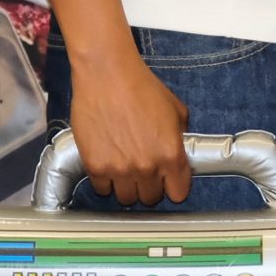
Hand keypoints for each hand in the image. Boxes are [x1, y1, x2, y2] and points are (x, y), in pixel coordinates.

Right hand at [66, 36, 190, 205]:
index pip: (178, 193)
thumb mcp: (176, 110)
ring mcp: (119, 170)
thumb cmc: (143, 88)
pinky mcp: (95, 167)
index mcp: (171, 155)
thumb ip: (181, 137)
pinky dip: (105, 181)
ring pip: (126, 198)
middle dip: (150, 186)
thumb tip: (180, 152)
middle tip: (145, 172)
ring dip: (127, 187)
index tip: (169, 181)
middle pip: (150, 198)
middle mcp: (146, 167)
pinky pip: (102, 189)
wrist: (107, 76)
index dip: (174, 187)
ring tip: (125, 170)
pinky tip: (108, 164)